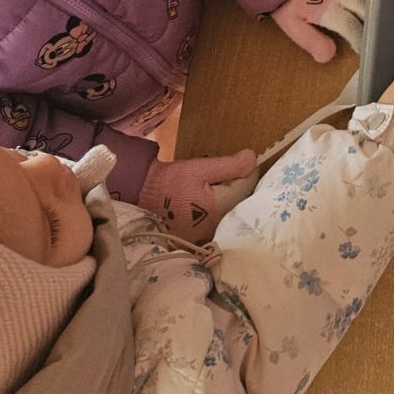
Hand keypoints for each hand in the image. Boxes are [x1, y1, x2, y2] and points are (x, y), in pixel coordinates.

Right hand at [139, 148, 258, 242]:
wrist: (141, 195)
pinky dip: (220, 205)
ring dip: (231, 194)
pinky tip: (212, 195)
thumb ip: (229, 165)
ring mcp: (208, 233)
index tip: (245, 158)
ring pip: (231, 208)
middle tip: (233, 167)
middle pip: (241, 199)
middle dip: (241, 182)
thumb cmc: (169, 180)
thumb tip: (253, 158)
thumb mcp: (199, 168)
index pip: (247, 185)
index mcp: (220, 208)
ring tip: (223, 179)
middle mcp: (218, 225)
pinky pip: (219, 217)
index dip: (249, 169)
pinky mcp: (200, 235)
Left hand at [271, 0, 368, 61]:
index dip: (359, 38)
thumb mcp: (295, 27)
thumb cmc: (290, 2)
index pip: (350, 26)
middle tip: (375, 27)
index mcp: (325, 9)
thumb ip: (313, 42)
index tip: (362, 45)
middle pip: (365, 6)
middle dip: (372, 19)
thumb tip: (329, 56)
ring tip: (379, 7)